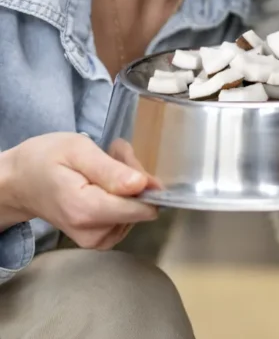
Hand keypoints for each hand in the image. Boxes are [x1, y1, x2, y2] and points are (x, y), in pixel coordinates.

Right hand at [0, 132, 158, 249]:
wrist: (21, 182)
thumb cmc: (46, 159)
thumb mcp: (78, 150)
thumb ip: (111, 170)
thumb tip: (143, 185)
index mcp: (87, 211)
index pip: (139, 208)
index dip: (144, 181)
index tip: (125, 158)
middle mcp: (93, 234)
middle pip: (140, 205)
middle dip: (133, 174)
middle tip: (112, 152)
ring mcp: (96, 240)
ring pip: (137, 209)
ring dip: (128, 181)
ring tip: (104, 163)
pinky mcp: (99, 239)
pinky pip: (128, 216)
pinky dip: (123, 193)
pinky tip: (106, 178)